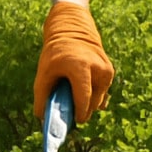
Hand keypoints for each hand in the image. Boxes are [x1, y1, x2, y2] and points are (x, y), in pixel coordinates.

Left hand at [35, 2, 112, 122]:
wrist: (72, 30)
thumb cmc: (55, 53)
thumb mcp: (44, 71)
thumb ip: (42, 94)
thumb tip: (42, 118)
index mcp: (80, 66)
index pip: (84, 96)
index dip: (80, 112)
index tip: (75, 122)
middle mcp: (97, 68)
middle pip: (93, 101)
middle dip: (82, 111)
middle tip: (69, 115)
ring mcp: (106, 70)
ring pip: (98, 99)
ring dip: (86, 103)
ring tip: (72, 97)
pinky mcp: (110, 73)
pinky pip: (101, 92)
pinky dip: (92, 96)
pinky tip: (82, 94)